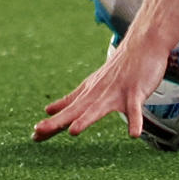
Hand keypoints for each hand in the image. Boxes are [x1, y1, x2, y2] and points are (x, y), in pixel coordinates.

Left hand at [32, 38, 166, 141]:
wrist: (144, 44)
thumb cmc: (119, 68)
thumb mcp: (92, 84)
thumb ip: (71, 99)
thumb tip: (49, 110)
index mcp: (88, 92)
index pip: (66, 110)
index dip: (51, 123)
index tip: (34, 135)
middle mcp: (99, 93)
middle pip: (76, 109)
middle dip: (57, 121)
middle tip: (39, 131)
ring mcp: (117, 92)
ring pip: (99, 108)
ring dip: (86, 118)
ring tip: (73, 131)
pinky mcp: (135, 92)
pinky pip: (135, 110)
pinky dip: (135, 121)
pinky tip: (133, 134)